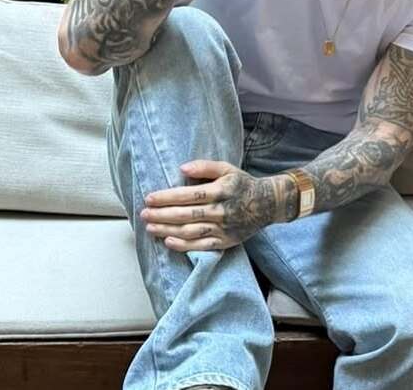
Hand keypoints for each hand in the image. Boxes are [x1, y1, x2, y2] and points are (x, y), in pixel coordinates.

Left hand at [141, 160, 288, 251]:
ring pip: (191, 231)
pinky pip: (201, 246)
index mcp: (222, 190)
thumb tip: (182, 168)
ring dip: (167, 230)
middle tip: (144, 214)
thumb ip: (205, 167)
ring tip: (150, 227)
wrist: (268, 203)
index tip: (149, 198)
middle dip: (162, 215)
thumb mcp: (228, 169)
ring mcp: (224, 228)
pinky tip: (168, 241)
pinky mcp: (226, 241)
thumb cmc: (242, 184)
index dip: (168, 197)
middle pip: (187, 214)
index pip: (190, 195)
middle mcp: (222, 210)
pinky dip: (183, 245)